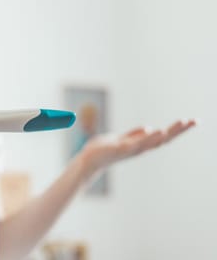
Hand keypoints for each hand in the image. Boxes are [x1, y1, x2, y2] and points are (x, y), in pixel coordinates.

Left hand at [80, 119, 195, 176]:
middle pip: (163, 139)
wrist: (87, 161)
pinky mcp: (121, 149)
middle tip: (195, 121)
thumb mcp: (120, 139)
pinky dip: (148, 138)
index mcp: (139, 145)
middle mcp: (138, 148)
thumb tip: (147, 128)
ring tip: (182, 123)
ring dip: (168, 132)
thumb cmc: (102, 151)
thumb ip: (133, 135)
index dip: (176, 130)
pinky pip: (137, 143)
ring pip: (153, 141)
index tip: (191, 121)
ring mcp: (131, 150)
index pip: (162, 136)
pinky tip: (157, 131)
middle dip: (179, 130)